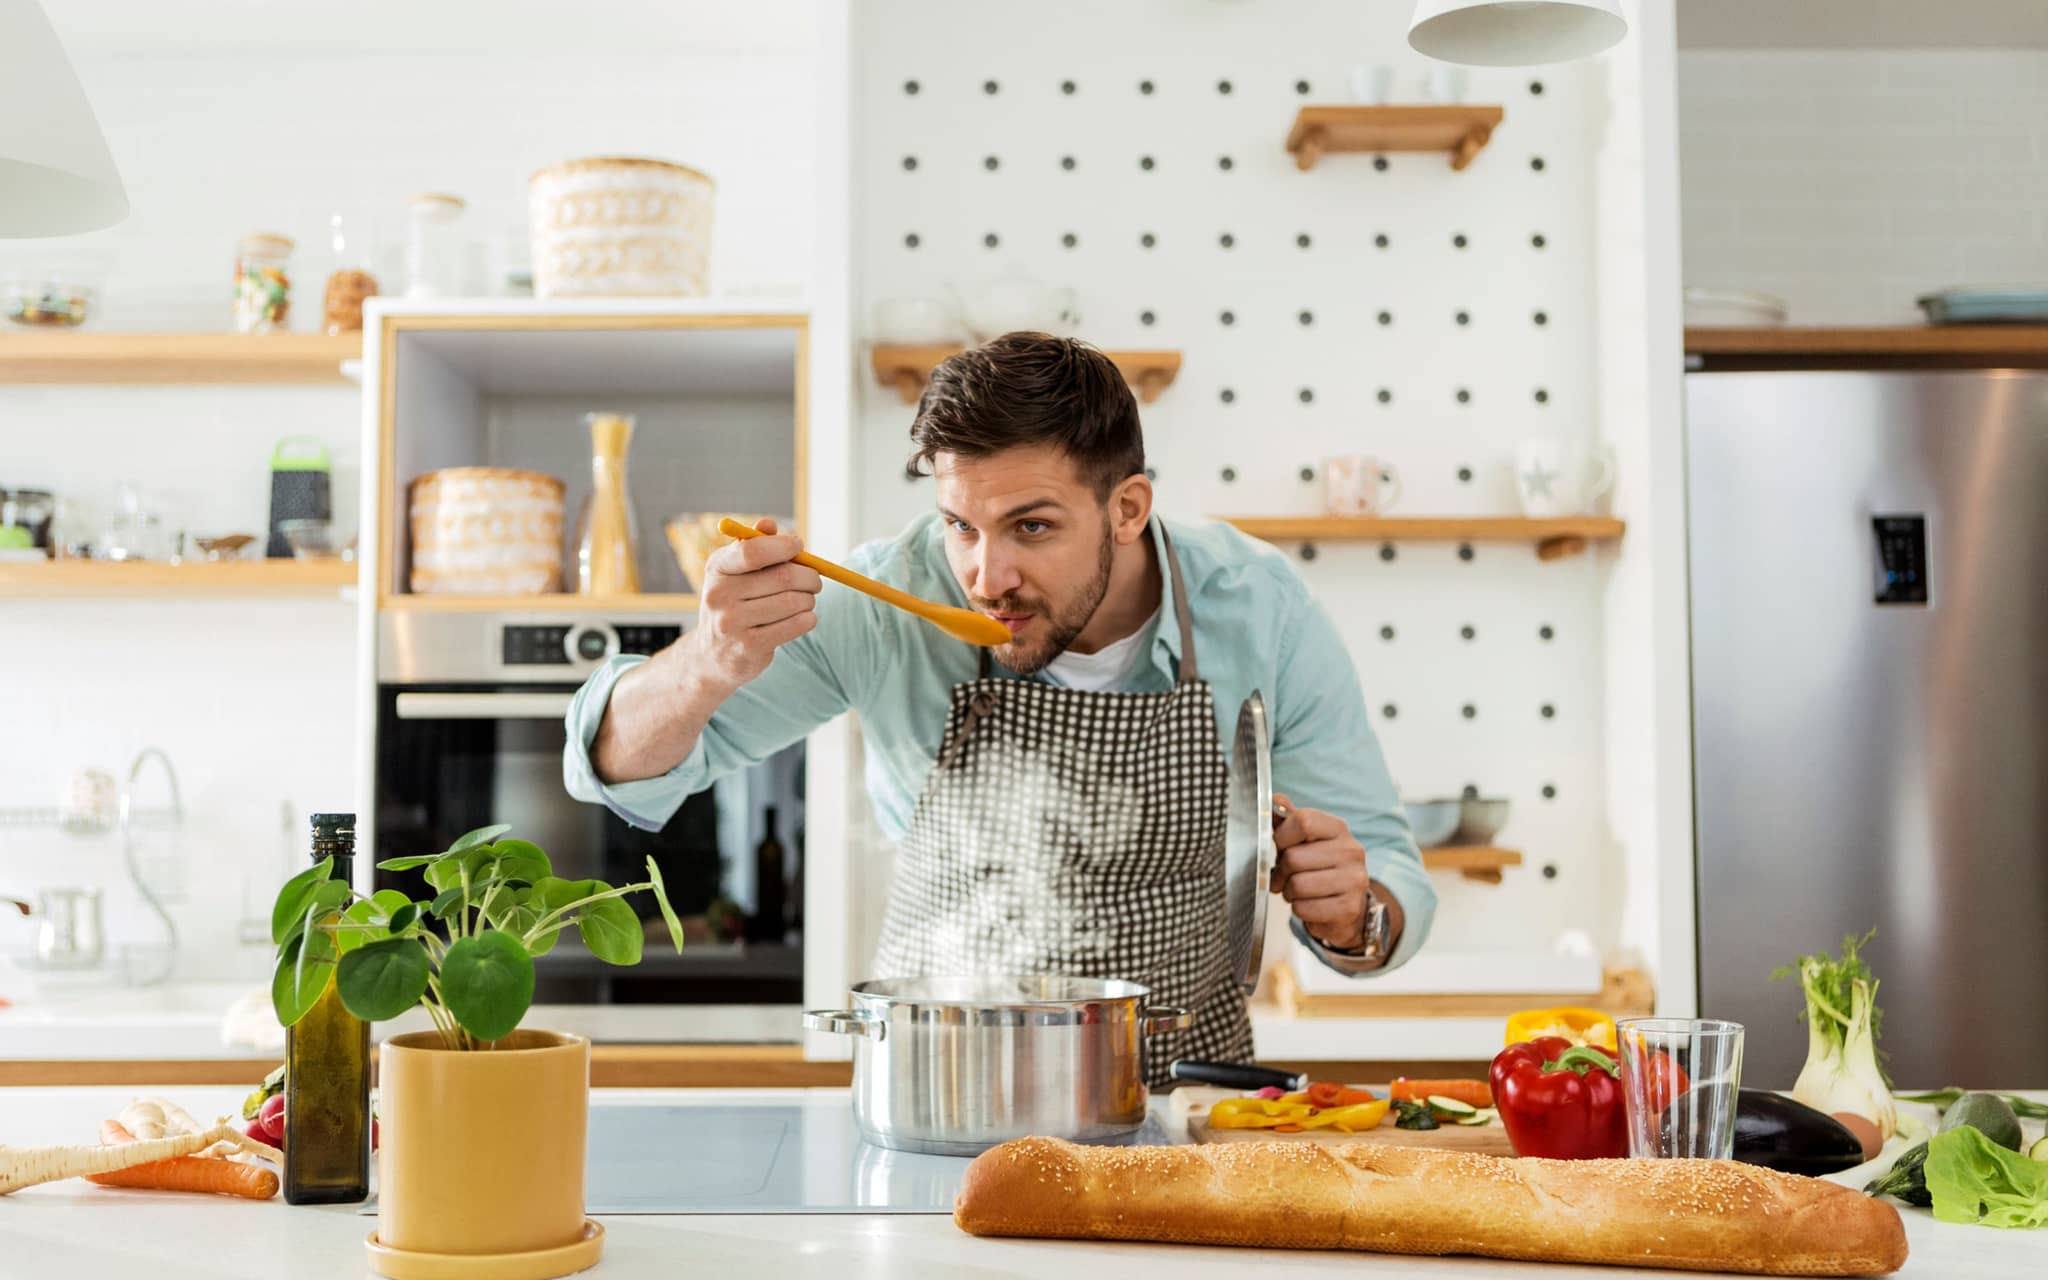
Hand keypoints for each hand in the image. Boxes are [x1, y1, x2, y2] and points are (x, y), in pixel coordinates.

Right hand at [689, 517, 821, 688]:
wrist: (713, 654)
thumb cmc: (734, 603)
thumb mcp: (735, 572)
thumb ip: (753, 546)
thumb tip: (768, 524)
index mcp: (717, 568)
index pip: (752, 551)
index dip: (782, 546)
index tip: (799, 546)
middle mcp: (719, 595)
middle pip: (782, 577)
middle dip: (808, 576)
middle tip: (814, 580)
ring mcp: (732, 623)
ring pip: (792, 602)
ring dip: (809, 599)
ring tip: (806, 600)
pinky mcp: (749, 647)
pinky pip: (794, 626)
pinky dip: (808, 619)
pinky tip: (805, 617)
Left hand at [1268, 792, 1370, 950]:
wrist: (1347, 906)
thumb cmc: (1319, 868)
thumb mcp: (1304, 840)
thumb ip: (1287, 819)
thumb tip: (1274, 799)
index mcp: (1338, 828)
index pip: (1302, 821)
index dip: (1281, 837)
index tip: (1280, 847)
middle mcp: (1351, 851)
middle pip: (1294, 857)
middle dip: (1281, 871)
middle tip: (1286, 876)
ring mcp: (1354, 880)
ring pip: (1298, 885)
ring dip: (1289, 892)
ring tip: (1298, 891)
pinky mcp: (1350, 908)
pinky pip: (1305, 908)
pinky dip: (1299, 909)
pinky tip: (1309, 904)